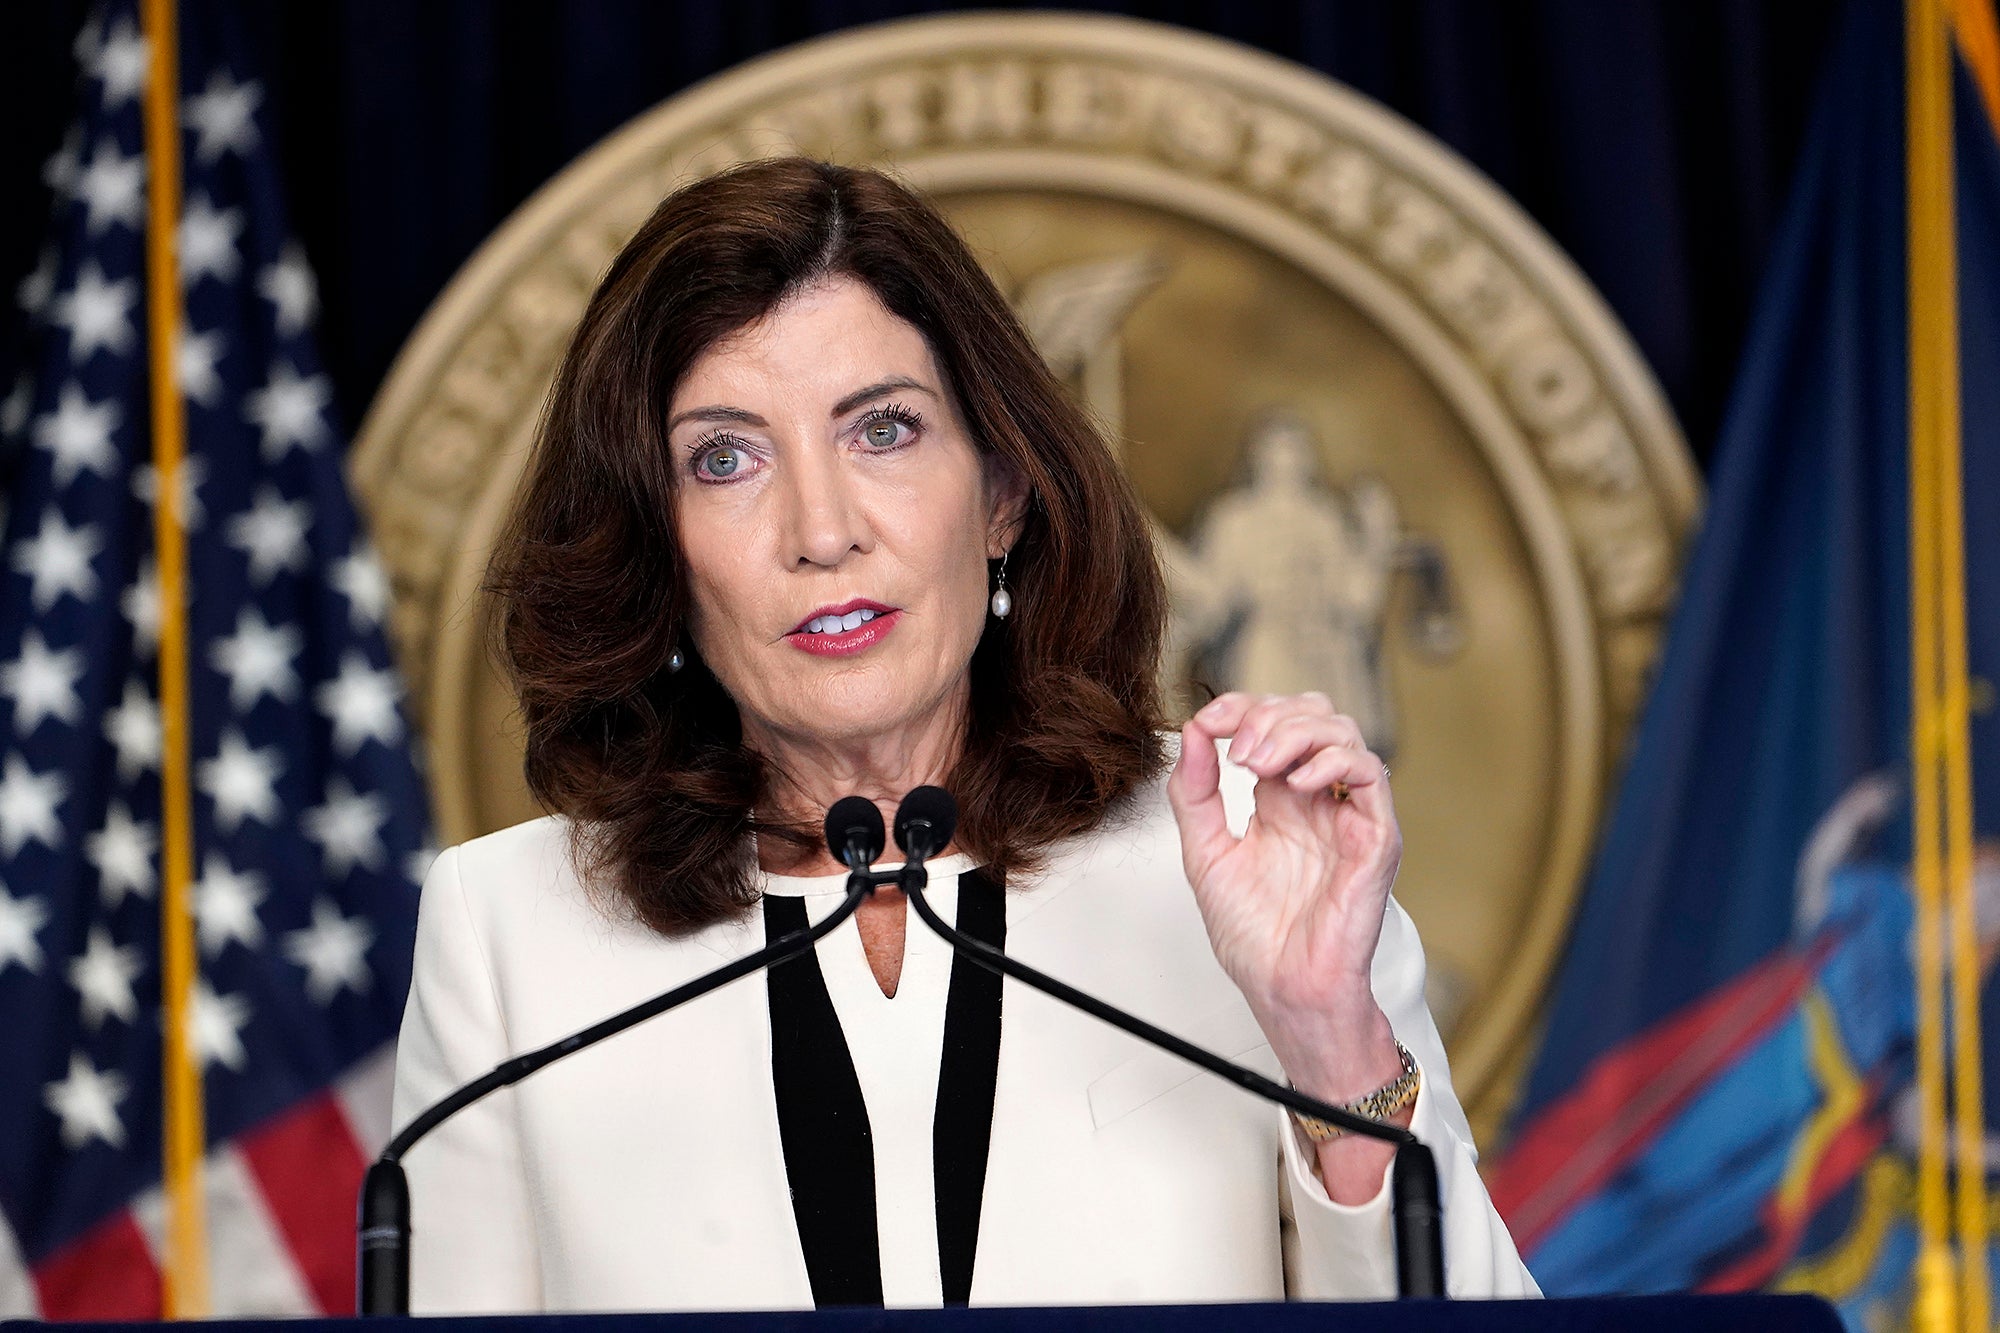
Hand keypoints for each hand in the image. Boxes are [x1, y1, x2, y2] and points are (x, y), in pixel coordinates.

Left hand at [1166, 692, 1402, 1103]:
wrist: (1282, 987)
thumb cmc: (1254, 936)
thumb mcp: (1204, 851)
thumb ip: (1194, 793)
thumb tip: (1190, 734)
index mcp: (1279, 800)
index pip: (1273, 723)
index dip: (1242, 708)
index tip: (1207, 722)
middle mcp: (1317, 800)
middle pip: (1312, 715)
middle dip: (1269, 714)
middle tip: (1236, 748)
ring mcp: (1348, 814)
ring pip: (1342, 732)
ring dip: (1294, 733)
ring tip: (1256, 764)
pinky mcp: (1375, 835)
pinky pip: (1371, 774)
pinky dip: (1332, 761)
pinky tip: (1296, 782)